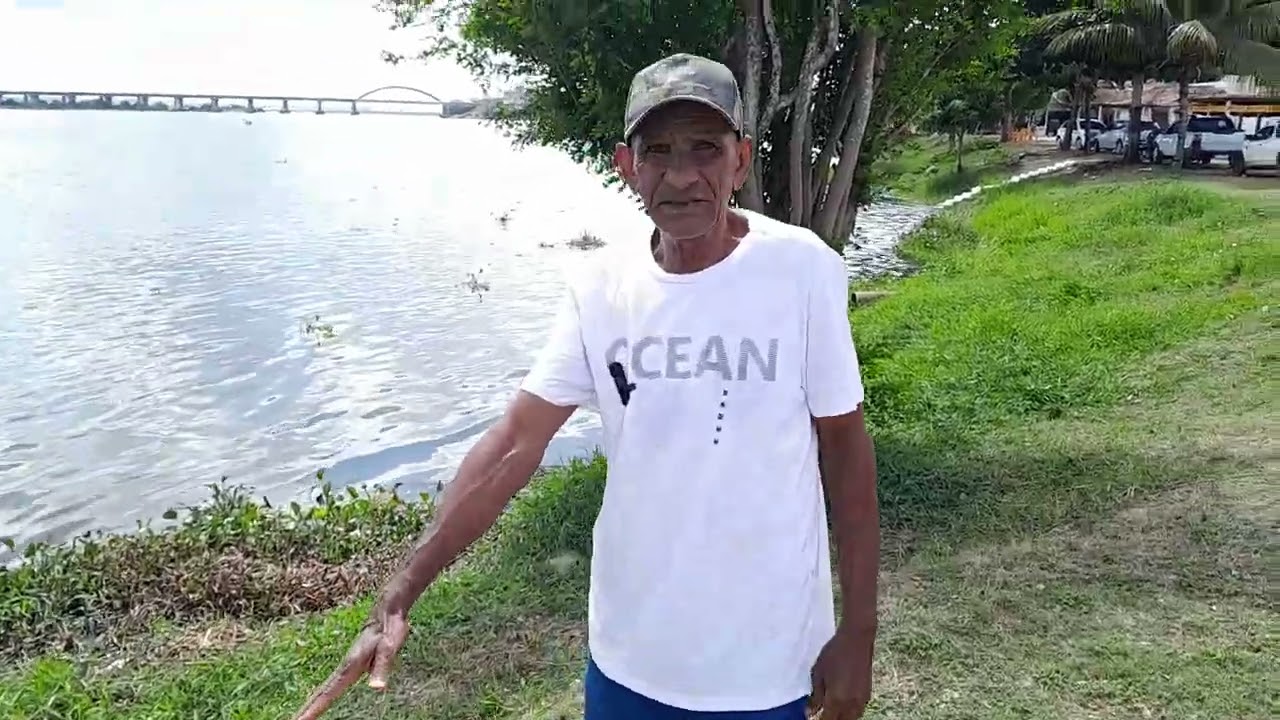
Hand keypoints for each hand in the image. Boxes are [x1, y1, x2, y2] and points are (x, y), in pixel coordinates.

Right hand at [291, 607, 409, 719]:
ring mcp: (346, 666)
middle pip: (321, 692)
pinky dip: (323, 695)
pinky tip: (323, 700)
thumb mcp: (388, 649)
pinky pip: (333, 684)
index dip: (314, 708)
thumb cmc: (389, 630)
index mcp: (350, 667)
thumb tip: (376, 688)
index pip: (328, 693)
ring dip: (311, 702)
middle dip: (306, 709)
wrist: (387, 613)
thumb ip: (381, 669)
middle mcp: (344, 667)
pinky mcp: (351, 665)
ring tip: (301, 717)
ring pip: (324, 688)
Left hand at [808, 624, 874, 719]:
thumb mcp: (818, 673)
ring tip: (830, 711)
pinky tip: (842, 706)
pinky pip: (858, 711)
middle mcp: (851, 704)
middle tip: (820, 714)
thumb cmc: (834, 653)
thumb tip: (810, 712)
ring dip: (841, 718)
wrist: (857, 640)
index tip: (811, 718)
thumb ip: (815, 695)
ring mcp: (861, 700)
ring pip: (851, 719)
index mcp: (836, 700)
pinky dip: (849, 713)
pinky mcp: (867, 694)